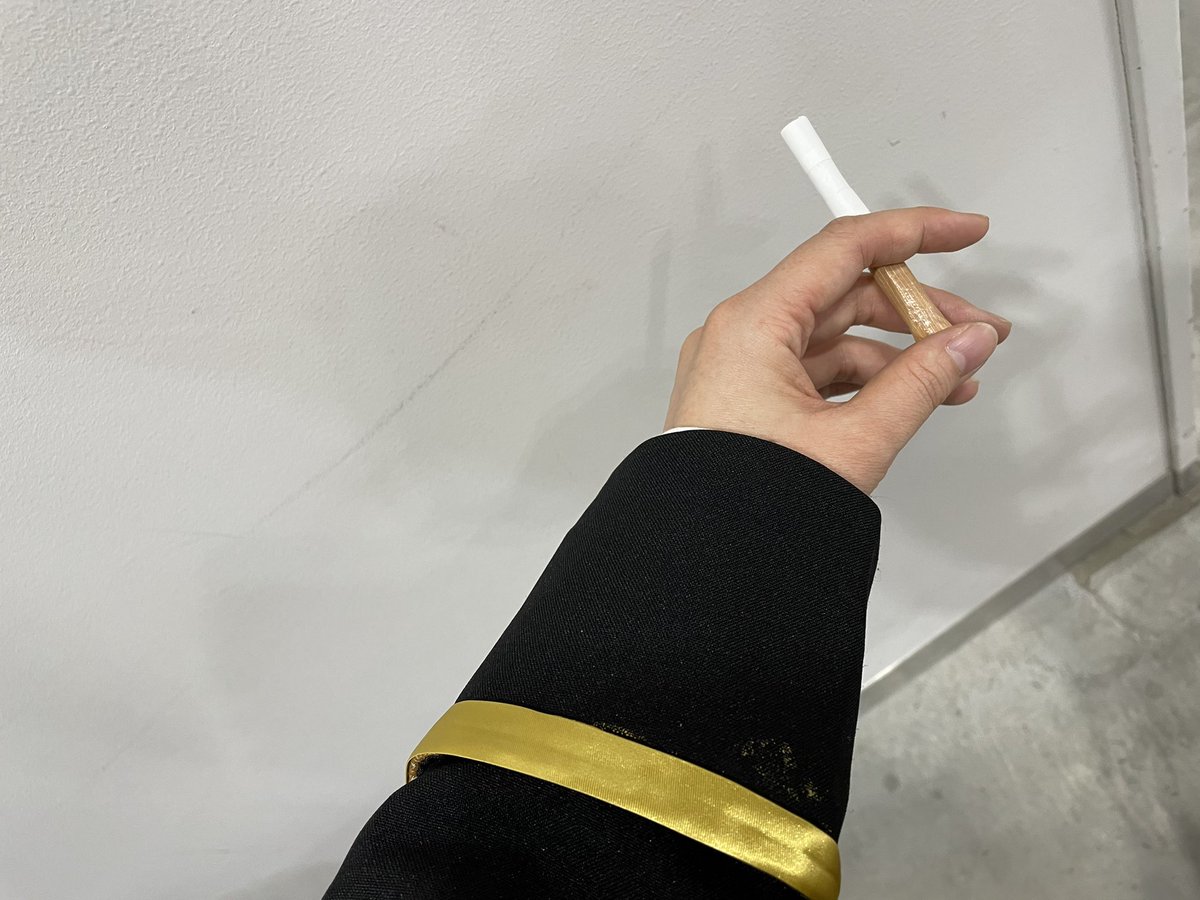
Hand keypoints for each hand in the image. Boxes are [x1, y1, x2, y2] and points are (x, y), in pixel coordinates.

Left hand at [664, 207, 1010, 493]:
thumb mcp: (855, 439)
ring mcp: (741, 368)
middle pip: (844, 294)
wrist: (706, 568)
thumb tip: (974, 341)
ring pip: (833, 337)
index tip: (972, 233)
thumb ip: (921, 382)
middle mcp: (742, 333)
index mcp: (754, 323)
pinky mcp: (746, 401)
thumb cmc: (763, 499)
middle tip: (984, 334)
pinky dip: (865, 380)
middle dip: (918, 311)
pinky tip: (915, 398)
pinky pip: (814, 372)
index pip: (844, 249)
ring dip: (897, 352)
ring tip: (961, 381)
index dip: (914, 232)